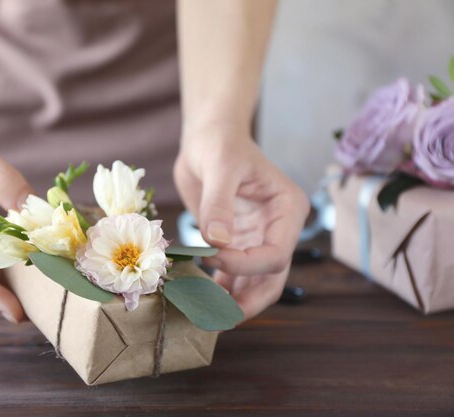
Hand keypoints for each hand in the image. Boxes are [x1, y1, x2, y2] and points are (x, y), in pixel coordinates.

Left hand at [174, 125, 308, 319]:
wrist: (207, 138)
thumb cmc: (220, 143)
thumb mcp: (221, 166)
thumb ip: (219, 204)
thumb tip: (218, 242)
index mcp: (287, 210)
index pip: (277, 252)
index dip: (246, 265)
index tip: (213, 257)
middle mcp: (277, 229)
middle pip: (271, 277)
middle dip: (248, 300)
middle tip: (218, 317)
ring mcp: (257, 238)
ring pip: (253, 282)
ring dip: (232, 300)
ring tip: (204, 313)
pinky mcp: (236, 242)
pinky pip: (232, 274)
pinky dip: (218, 287)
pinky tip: (199, 296)